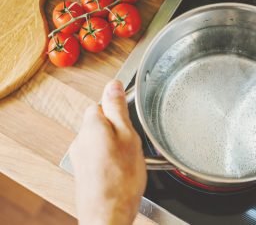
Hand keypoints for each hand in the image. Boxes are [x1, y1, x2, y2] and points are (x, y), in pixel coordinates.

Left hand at [70, 80, 146, 224]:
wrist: (107, 215)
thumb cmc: (121, 180)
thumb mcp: (127, 136)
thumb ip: (118, 108)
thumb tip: (113, 84)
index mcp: (91, 125)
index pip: (102, 102)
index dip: (119, 109)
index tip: (131, 119)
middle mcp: (80, 138)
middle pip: (101, 120)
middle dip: (117, 127)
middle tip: (133, 142)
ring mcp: (80, 155)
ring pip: (100, 138)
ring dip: (114, 143)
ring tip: (128, 159)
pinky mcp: (83, 170)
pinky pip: (98, 154)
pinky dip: (109, 157)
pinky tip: (121, 170)